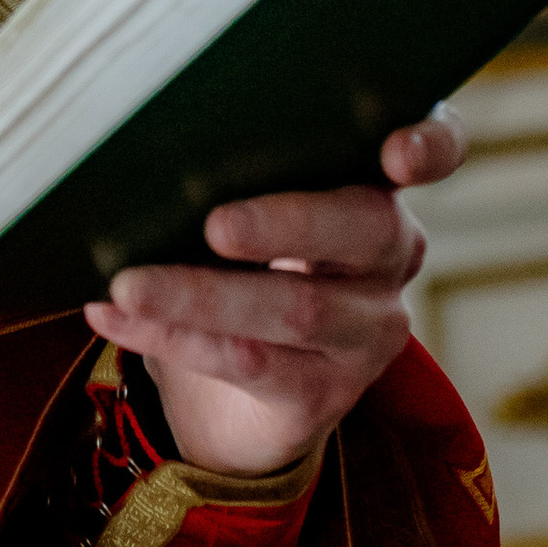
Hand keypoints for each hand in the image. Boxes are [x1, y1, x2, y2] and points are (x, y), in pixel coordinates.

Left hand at [83, 110, 466, 478]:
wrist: (237, 400)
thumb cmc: (238, 268)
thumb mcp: (248, 214)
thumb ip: (231, 172)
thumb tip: (141, 147)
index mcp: (374, 190)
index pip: (435, 153)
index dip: (431, 146)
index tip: (398, 155)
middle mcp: (388, 258)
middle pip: (363, 227)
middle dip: (287, 223)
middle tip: (215, 224)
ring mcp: (365, 331)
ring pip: (295, 308)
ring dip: (201, 295)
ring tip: (129, 284)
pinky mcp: (323, 391)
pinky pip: (248, 361)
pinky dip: (170, 336)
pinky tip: (112, 315)